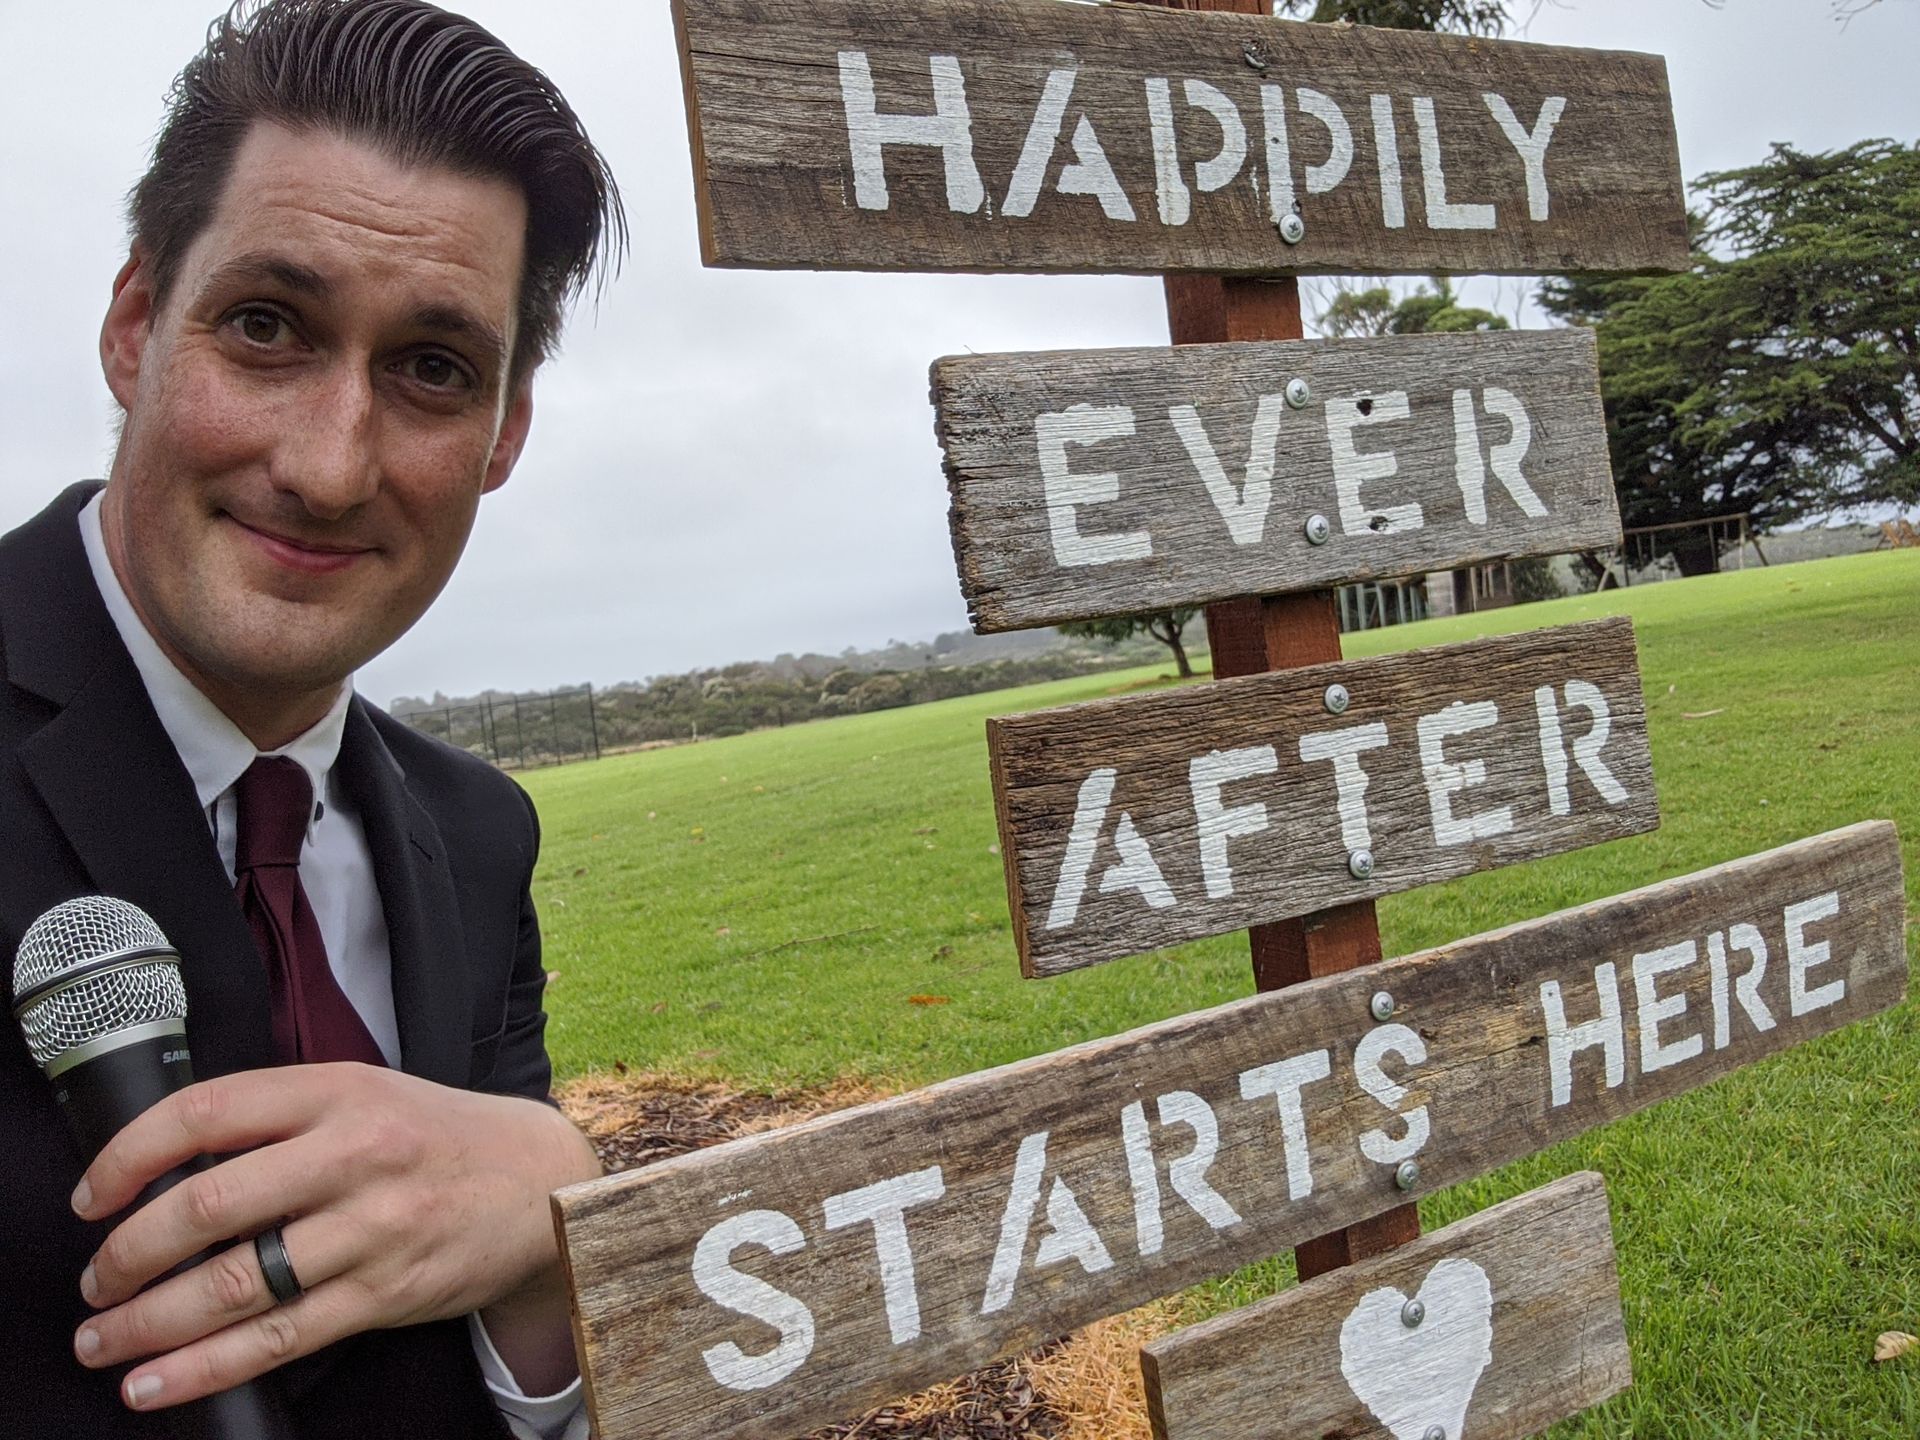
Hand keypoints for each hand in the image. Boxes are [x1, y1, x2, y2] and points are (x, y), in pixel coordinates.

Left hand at [67, 1063, 602, 1412]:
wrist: (541, 1181)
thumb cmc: (437, 1138)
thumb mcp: (366, 1095)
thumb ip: (281, 1119)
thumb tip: (165, 1171)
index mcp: (338, 1091)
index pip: (207, 1112)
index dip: (128, 1156)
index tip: (91, 1197)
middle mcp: (354, 1154)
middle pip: (207, 1206)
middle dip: (126, 1257)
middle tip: (94, 1285)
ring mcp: (373, 1227)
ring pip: (232, 1285)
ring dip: (147, 1323)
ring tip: (104, 1342)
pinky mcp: (386, 1292)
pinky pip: (278, 1339)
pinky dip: (204, 1369)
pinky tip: (158, 1383)